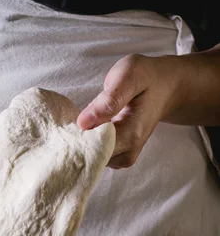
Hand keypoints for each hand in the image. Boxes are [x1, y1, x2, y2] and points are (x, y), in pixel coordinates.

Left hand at [77, 54, 184, 168]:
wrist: (166, 87)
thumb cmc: (146, 78)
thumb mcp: (129, 76)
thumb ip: (109, 100)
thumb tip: (83, 123)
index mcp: (131, 135)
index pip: (95, 150)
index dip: (77, 139)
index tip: (69, 125)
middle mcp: (129, 152)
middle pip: (91, 159)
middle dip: (77, 143)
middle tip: (72, 122)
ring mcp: (124, 158)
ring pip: (92, 160)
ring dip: (82, 144)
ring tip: (84, 122)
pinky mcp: (120, 157)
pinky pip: (97, 157)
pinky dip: (89, 145)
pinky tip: (89, 129)